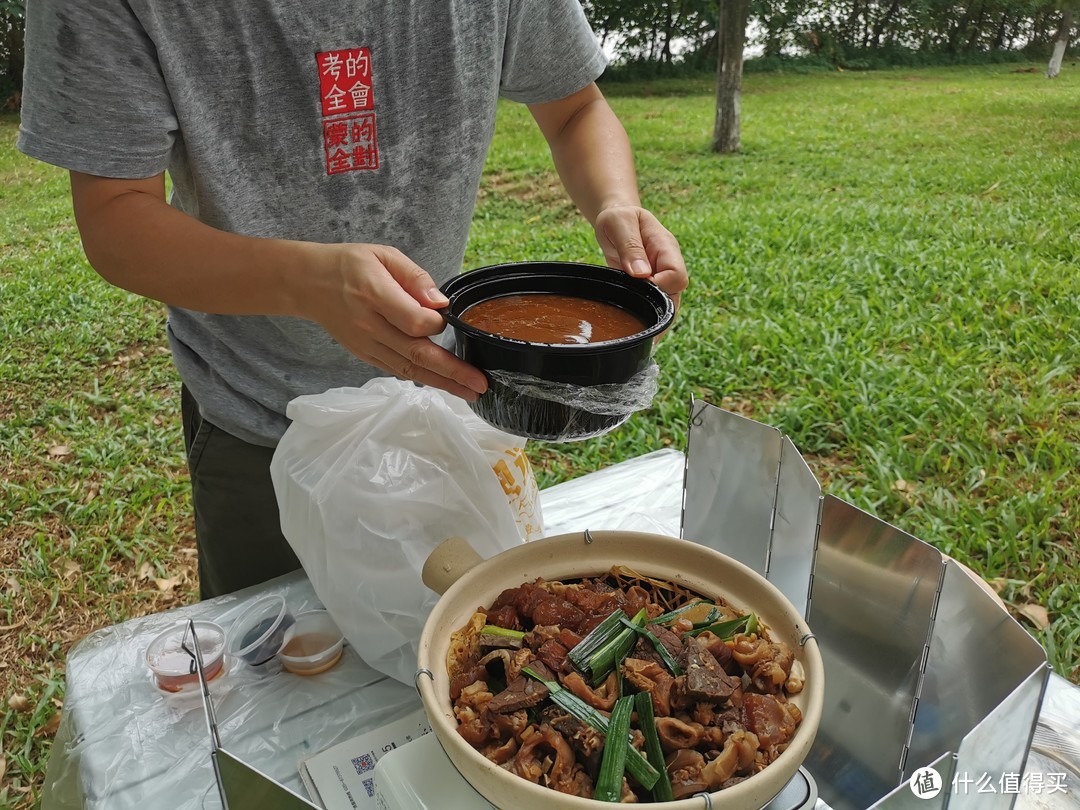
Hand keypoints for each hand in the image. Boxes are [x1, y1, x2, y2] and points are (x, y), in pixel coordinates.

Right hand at [305, 243, 487, 400]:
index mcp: (374, 294)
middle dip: (452, 371)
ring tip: (470, 392)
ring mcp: (366, 344)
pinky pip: (397, 370)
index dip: (437, 324)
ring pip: (408, 369)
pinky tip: (444, 384)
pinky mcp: (365, 354)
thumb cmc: (349, 264)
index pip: (414, 321)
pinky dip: (422, 378)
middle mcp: (369, 325)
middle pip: (416, 353)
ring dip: (442, 383)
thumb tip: (440, 302)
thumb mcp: (383, 255)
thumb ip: (415, 277)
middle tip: (480, 384)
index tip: (448, 317)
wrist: (308, 283)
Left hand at [593, 205, 687, 310]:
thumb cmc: (618, 217)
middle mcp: (668, 264)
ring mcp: (661, 277)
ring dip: (652, 315)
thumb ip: (630, 246)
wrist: (616, 220)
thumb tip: (641, 274)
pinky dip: (646, 315)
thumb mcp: (618, 223)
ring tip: (634, 318)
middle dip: (656, 306)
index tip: (635, 283)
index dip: (658, 285)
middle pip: (675, 294)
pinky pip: (655, 306)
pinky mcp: (650, 286)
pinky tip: (633, 319)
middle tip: (632, 306)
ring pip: (668, 305)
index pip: (676, 275)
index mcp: (666, 247)